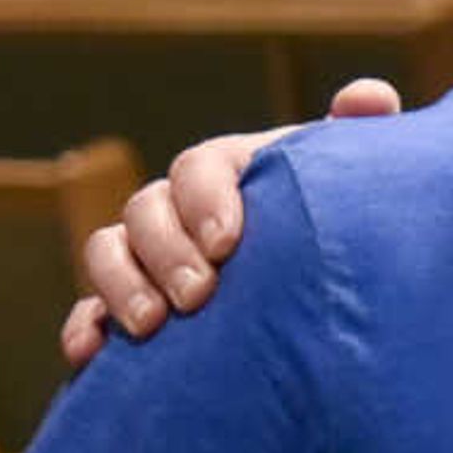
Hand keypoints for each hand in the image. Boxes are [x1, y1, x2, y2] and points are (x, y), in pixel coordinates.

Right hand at [61, 79, 401, 361]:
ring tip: (152, 324)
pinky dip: (83, 328)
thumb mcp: (351, 185)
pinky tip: (89, 353)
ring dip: (120, 284)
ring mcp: (147, 260)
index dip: (204, 198)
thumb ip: (360, 138)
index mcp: (229, 173)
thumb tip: (368, 99)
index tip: (228, 242)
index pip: (198, 167)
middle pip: (145, 209)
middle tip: (200, 294)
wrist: (321, 300)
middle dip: (165, 250)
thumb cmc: (334, 230)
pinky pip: (89, 313)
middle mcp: (178, 210)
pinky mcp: (127, 312)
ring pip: (108, 252)